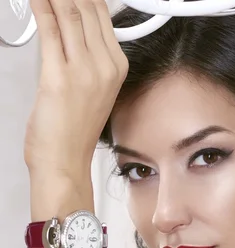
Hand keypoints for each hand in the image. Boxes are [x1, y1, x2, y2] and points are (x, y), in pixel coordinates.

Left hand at [24, 0, 127, 180]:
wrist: (65, 163)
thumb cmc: (74, 134)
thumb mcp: (92, 90)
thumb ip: (86, 57)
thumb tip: (68, 27)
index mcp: (116, 68)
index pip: (102, 14)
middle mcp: (104, 66)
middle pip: (87, 8)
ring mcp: (84, 71)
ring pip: (70, 12)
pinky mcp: (59, 75)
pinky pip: (50, 29)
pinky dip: (41, 7)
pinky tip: (35, 0)